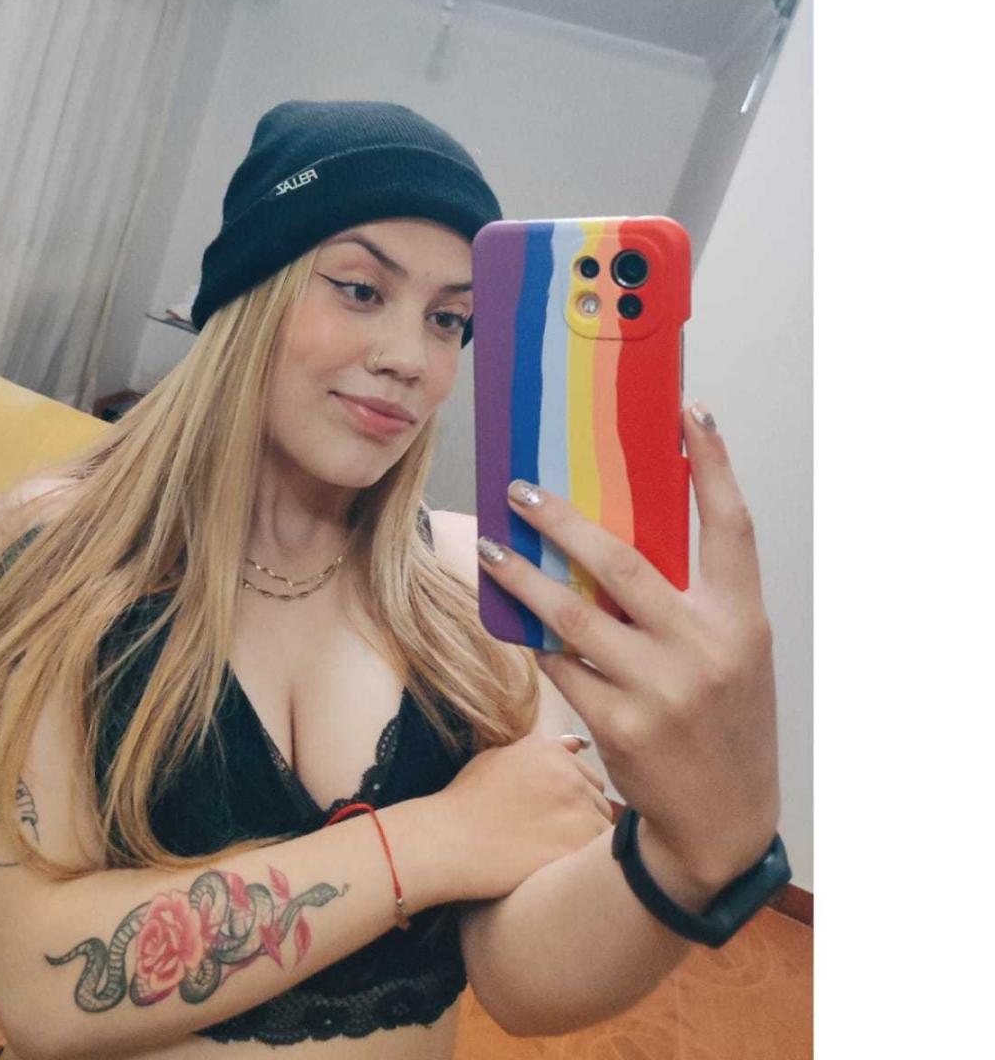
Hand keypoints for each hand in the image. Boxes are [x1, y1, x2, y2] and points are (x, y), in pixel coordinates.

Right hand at [432, 733, 613, 902]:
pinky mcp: (575, 846)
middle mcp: (568, 774)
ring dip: (585, 843)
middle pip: (600, 803)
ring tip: (552, 852)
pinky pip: (596, 858)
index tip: (551, 815)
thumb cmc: (467, 801)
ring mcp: (575, 809)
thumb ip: (540, 750)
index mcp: (551, 751)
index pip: (589, 778)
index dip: (573, 800)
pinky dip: (581, 864)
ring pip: (603, 831)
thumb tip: (577, 744)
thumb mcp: (497, 759)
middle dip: (583, 819)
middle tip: (550, 836)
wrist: (447, 840)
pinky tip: (556, 866)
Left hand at [476, 403, 779, 895]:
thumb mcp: (731, 652)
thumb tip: (620, 528)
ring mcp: (662, 689)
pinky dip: (538, 640)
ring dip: (524, 579)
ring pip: (574, 615)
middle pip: (624, 563)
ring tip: (490, 550)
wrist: (721, 821)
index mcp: (741, 619)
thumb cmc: (723, 718)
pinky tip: (514, 621)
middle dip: (565, 521)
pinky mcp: (621, 723)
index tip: (691, 411)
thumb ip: (693, 599)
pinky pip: (562, 665)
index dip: (715, 465)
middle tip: (521, 490)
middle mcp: (706, 648)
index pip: (734, 526)